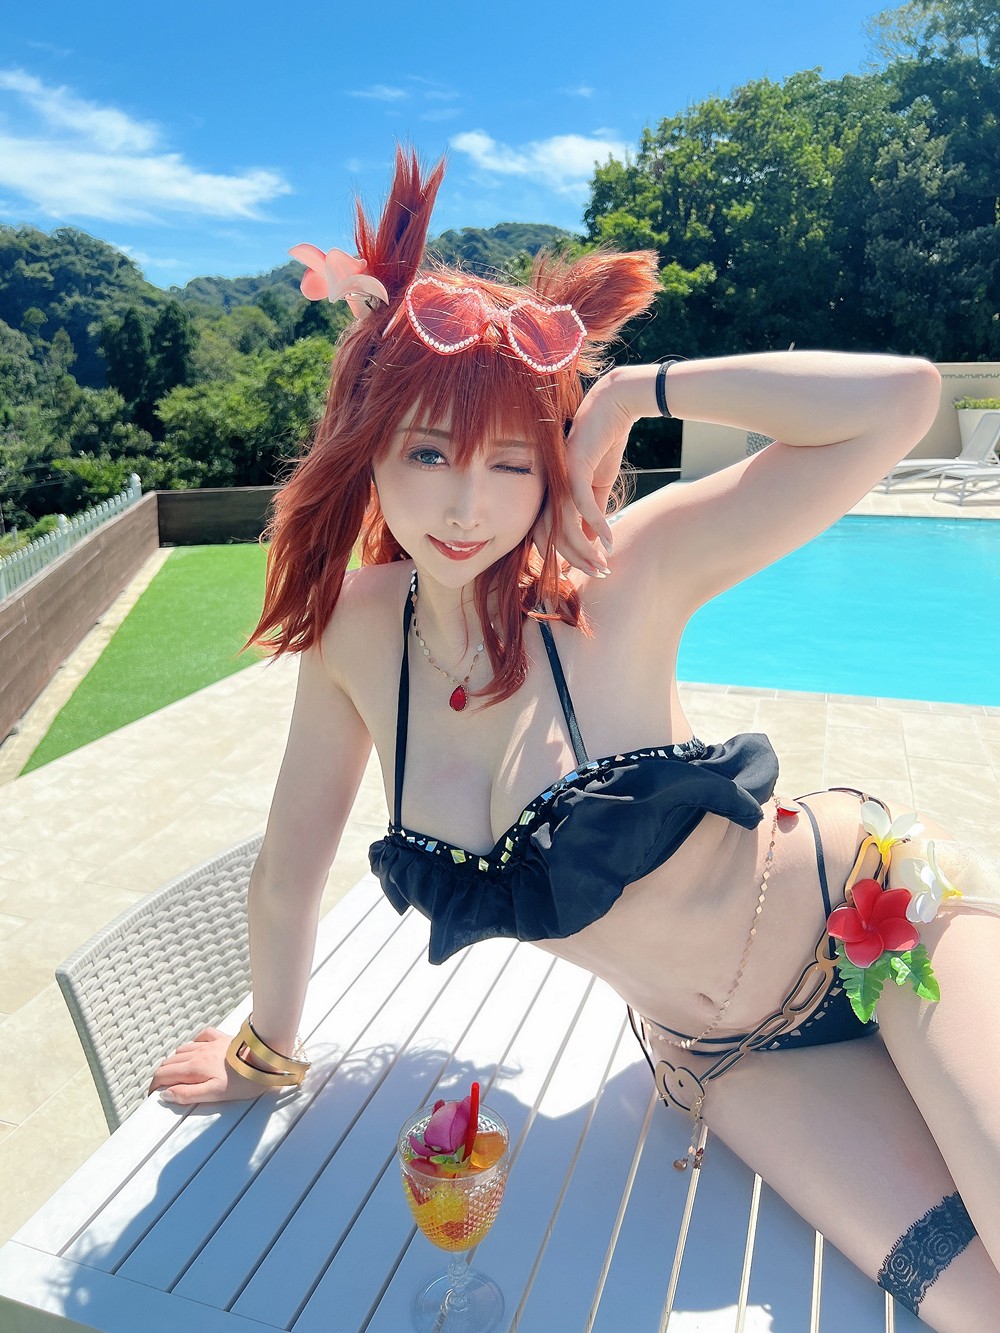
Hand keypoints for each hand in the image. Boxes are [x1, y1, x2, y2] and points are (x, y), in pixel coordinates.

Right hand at [147, 1027, 266, 1105]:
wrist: (266, 1058)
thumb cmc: (244, 1080)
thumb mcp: (214, 1094)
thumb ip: (188, 1094)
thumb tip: (166, 1094)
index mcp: (195, 1068)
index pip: (164, 1074)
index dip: (154, 1085)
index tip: (153, 1095)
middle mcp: (199, 1052)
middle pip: (170, 1061)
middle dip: (162, 1074)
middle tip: (161, 1086)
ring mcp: (210, 1043)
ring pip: (183, 1049)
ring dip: (175, 1060)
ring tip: (175, 1071)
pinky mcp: (223, 1037)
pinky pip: (201, 1036)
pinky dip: (193, 1043)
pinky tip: (196, 1047)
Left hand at [535, 366, 651, 575]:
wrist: (613, 408)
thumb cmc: (603, 444)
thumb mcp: (598, 487)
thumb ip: (592, 514)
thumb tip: (591, 542)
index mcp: (550, 494)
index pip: (547, 535)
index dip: (563, 557)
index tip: (583, 572)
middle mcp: (548, 489)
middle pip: (552, 537)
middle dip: (575, 560)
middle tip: (598, 573)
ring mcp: (558, 479)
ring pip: (565, 526)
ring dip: (585, 549)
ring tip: (604, 562)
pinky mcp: (573, 468)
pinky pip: (582, 506)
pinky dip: (597, 525)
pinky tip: (609, 538)